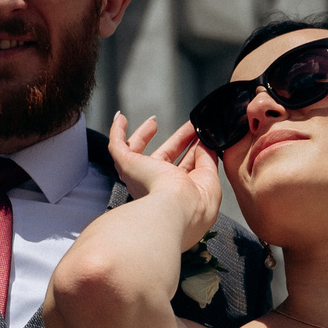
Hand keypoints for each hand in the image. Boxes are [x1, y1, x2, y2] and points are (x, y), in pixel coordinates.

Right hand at [104, 114, 222, 241]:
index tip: (201, 138)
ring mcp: (140, 177)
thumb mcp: (210, 179)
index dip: (192, 152)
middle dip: (179, 140)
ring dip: (146, 133)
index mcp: (178, 196)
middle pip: (164, 157)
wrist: (177, 209)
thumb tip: (204, 144)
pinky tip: (122, 118)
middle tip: (191, 126)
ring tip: (155, 120)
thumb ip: (207, 160)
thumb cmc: (194, 204)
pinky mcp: (127, 166)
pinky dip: (117, 131)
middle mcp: (156, 188)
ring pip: (139, 151)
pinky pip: (117, 146)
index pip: (184, 169)